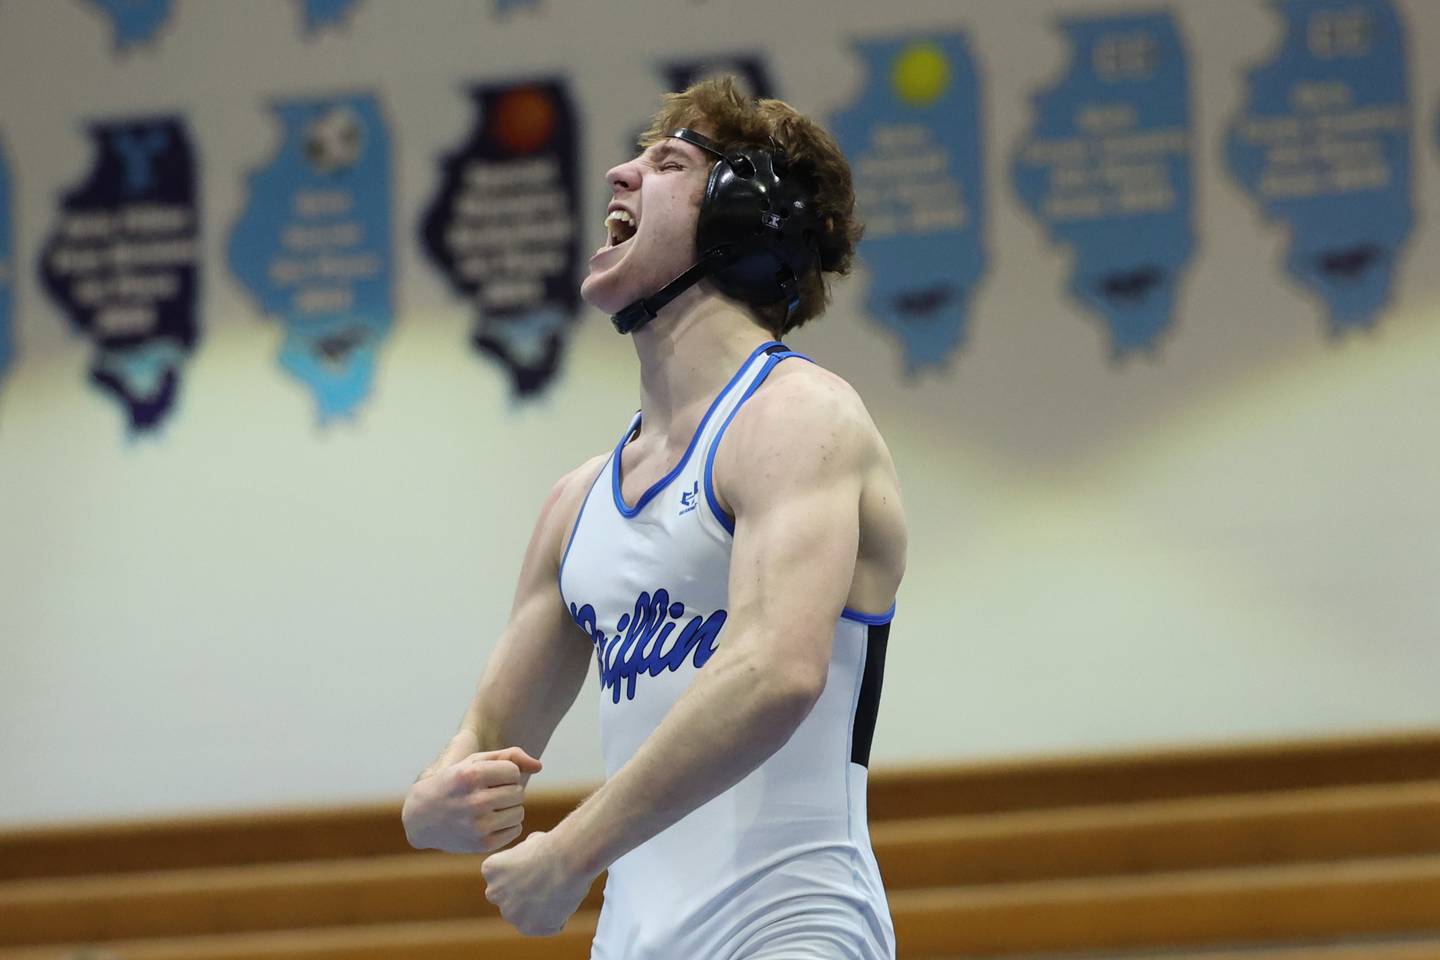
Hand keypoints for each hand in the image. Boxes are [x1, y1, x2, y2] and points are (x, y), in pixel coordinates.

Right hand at [402, 746, 541, 853]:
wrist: (421, 817)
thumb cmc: (454, 783)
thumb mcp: (473, 762)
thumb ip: (509, 756)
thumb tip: (539, 766)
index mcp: (471, 776)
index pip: (514, 772)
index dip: (505, 774)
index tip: (489, 779)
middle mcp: (474, 801)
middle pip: (518, 792)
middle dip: (507, 791)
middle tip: (489, 794)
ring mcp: (478, 825)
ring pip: (519, 811)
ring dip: (509, 808)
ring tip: (489, 807)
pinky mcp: (482, 844)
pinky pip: (515, 830)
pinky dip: (507, 825)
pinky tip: (489, 821)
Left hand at [482, 829, 592, 935]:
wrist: (569, 858)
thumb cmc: (554, 846)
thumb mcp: (530, 844)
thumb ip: (522, 860)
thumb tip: (529, 864)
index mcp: (491, 869)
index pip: (504, 878)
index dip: (526, 871)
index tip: (541, 863)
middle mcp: (494, 893)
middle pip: (512, 900)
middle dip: (528, 894)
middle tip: (551, 879)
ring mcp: (510, 914)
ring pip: (527, 916)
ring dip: (542, 908)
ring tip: (560, 890)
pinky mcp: (528, 929)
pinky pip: (546, 926)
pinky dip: (558, 918)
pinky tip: (564, 900)